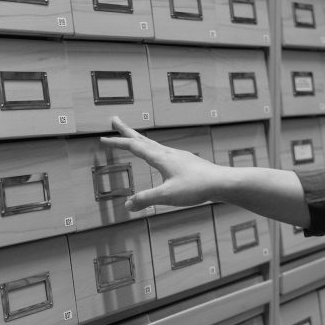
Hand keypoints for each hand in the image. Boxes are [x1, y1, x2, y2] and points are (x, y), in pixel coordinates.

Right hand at [99, 116, 228, 210]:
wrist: (222, 182)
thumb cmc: (196, 187)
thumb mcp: (167, 196)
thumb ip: (146, 199)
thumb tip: (127, 205)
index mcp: (160, 158)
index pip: (134, 146)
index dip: (117, 142)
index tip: (102, 139)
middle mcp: (167, 153)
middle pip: (142, 138)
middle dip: (126, 130)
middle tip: (114, 119)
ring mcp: (177, 156)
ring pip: (153, 144)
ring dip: (139, 139)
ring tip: (132, 137)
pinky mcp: (185, 162)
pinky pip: (162, 151)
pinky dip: (152, 149)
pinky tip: (157, 156)